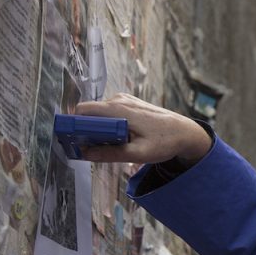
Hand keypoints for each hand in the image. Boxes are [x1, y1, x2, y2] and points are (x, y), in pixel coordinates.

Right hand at [74, 93, 211, 165]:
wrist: (184, 132)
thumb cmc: (164, 141)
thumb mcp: (138, 153)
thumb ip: (111, 154)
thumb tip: (86, 154)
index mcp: (118, 109)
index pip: (83, 111)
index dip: (73, 125)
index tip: (71, 141)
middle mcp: (119, 99)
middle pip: (89, 113)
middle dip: (85, 130)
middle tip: (88, 149)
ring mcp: (124, 99)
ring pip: (99, 114)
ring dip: (98, 129)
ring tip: (106, 146)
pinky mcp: (128, 103)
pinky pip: (108, 113)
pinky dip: (107, 125)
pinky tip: (117, 139)